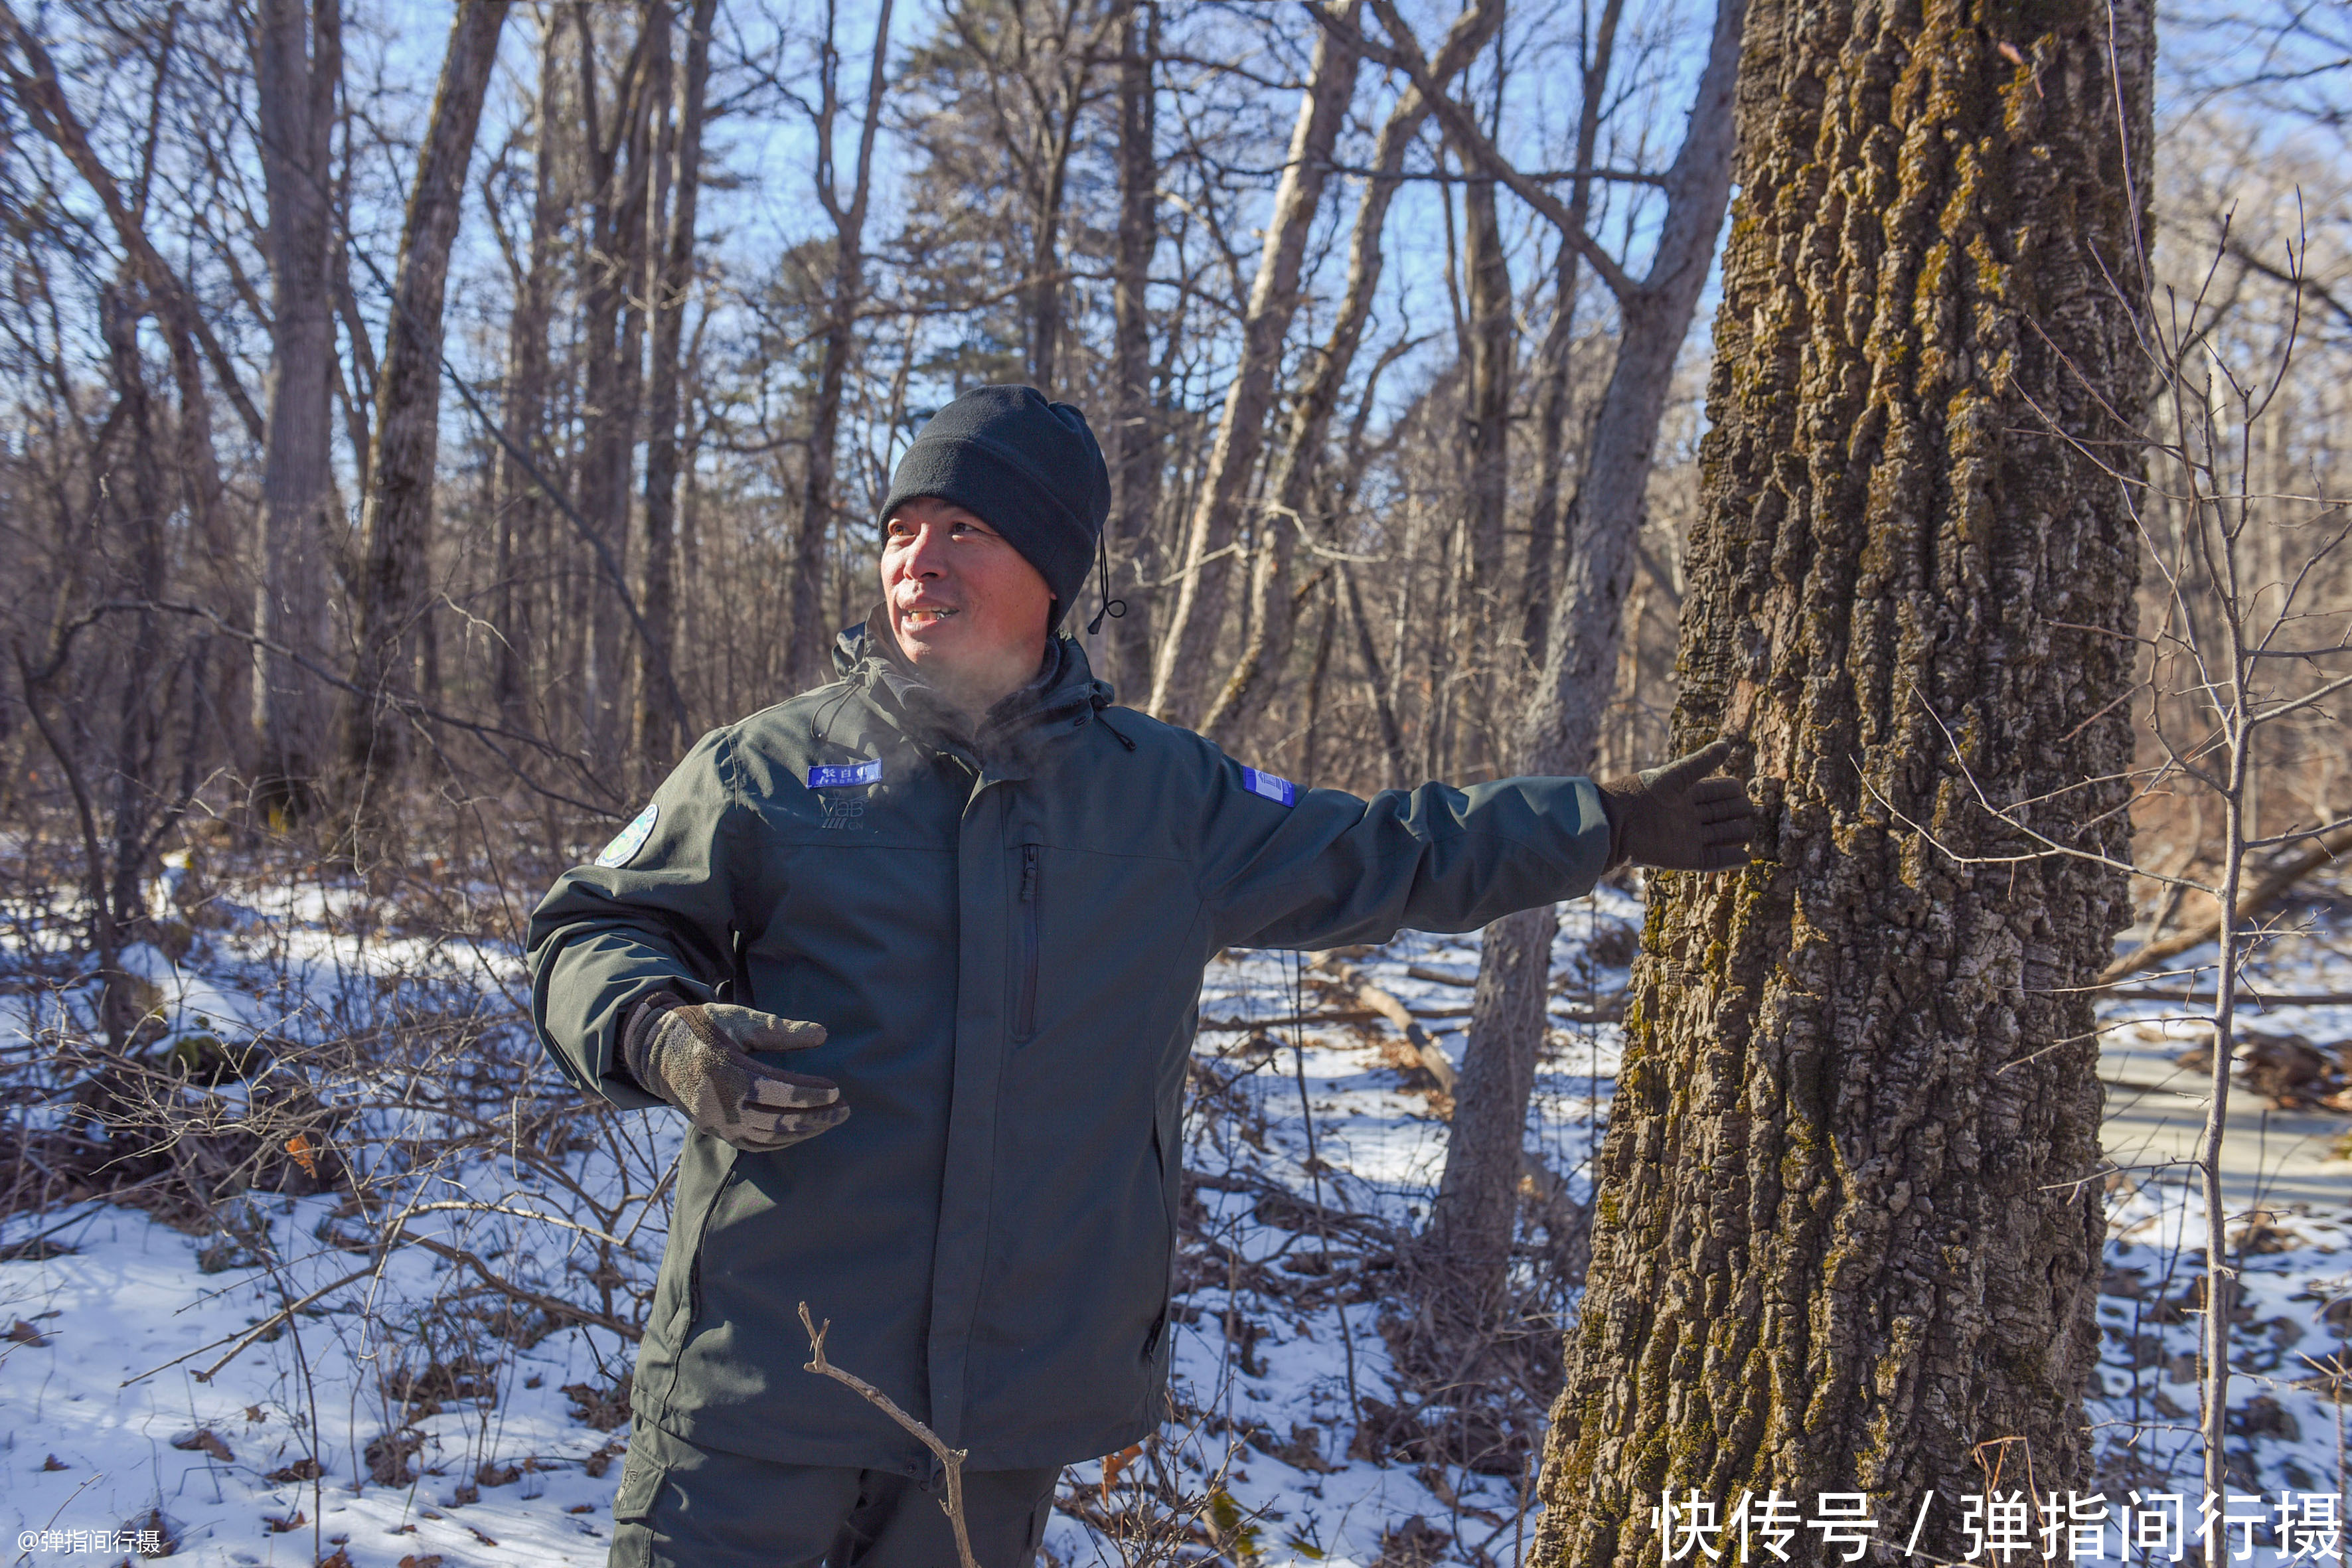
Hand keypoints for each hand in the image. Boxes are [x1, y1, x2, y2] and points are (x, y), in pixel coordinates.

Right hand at [621, 992, 847, 1151]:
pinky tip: (804, 1130)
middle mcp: (721, 1105)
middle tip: (845, 1110)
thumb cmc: (704, 1029)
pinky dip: (783, 1140)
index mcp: (726, 1072)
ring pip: (770, 1137)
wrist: (659, 1053)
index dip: (810, 1093)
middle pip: (778, 1119)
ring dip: (805, 1131)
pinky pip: (755, 1144)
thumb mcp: (738, 1019)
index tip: (837, 1090)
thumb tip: (821, 1034)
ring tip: (832, 1120)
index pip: (778, 1091)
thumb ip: (778, 1029)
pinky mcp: (717, 1133)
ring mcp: (718, 1124)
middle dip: (816, 1117)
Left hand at [1598, 738, 1755, 872]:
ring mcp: (1689, 838)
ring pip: (1722, 836)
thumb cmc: (1642, 793)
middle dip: (1739, 812)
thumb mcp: (1676, 775)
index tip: (1741, 790)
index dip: (1732, 791)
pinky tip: (1746, 857)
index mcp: (1687, 794)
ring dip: (1737, 834)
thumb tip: (1728, 744)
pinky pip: (1713, 860)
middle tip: (1750, 811)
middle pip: (1724, 814)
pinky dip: (1729, 860)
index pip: (1720, 792)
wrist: (1616, 822)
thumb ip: (1702, 762)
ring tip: (1750, 831)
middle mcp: (1690, 816)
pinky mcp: (1685, 858)